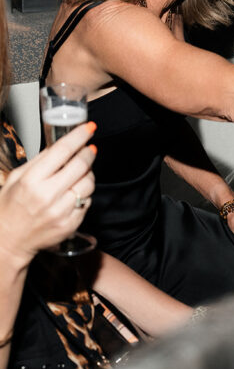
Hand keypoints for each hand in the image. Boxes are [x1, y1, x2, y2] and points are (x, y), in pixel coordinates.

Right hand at [0, 122, 96, 268]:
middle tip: (89, 148)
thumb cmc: (9, 208)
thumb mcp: (16, 178)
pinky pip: (87, 202)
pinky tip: (73, 193)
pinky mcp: (71, 224)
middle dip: (89, 152)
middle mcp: (48, 195)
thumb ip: (39, 161)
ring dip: (88, 174)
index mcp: (32, 180)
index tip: (88, 128)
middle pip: (81, 165)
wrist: (8, 239)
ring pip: (89, 183)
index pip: (63, 151)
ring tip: (80, 172)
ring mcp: (61, 211)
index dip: (79, 136)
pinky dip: (84, 194)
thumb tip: (59, 145)